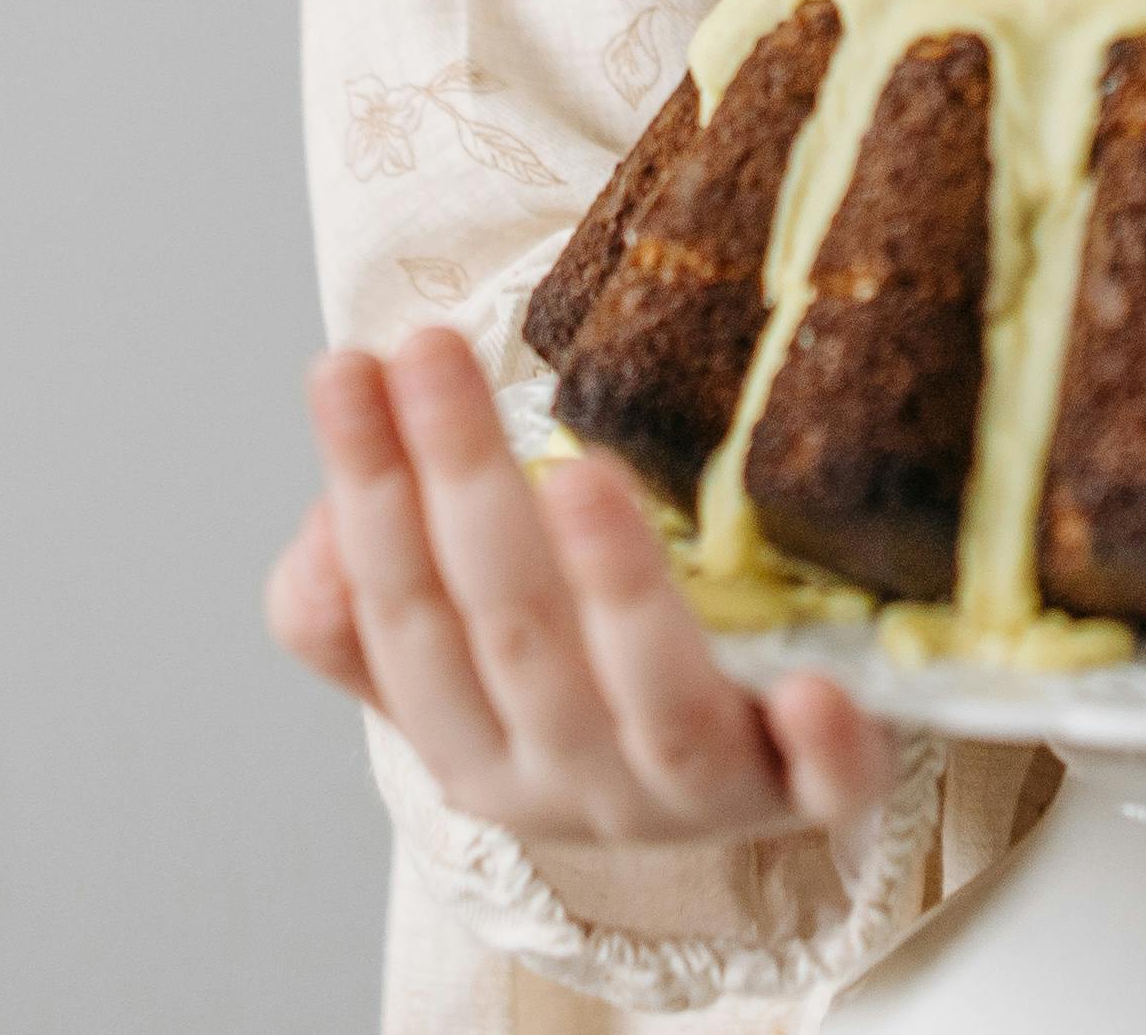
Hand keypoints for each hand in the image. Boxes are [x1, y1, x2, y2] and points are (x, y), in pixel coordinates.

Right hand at [263, 323, 898, 849]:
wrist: (734, 785)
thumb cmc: (581, 681)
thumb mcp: (454, 653)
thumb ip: (357, 606)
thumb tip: (319, 532)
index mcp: (475, 751)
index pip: (402, 617)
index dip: (369, 491)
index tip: (348, 366)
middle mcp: (577, 783)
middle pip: (513, 636)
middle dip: (464, 484)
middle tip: (432, 349)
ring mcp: (701, 796)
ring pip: (657, 706)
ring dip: (617, 590)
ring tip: (579, 472)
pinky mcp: (816, 796)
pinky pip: (826, 788)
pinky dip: (823, 746)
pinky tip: (818, 687)